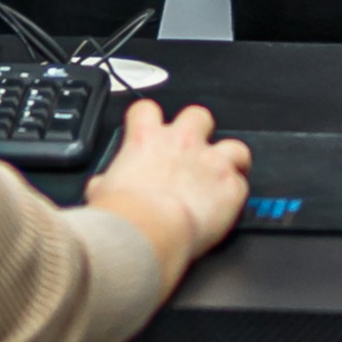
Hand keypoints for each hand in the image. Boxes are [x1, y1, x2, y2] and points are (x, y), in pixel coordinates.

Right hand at [82, 100, 254, 287]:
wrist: (150, 232)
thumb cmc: (124, 215)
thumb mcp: (100, 192)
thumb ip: (105, 182)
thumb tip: (99, 187)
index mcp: (146, 139)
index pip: (147, 110)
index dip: (149, 119)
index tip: (150, 130)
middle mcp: (182, 143)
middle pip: (198, 116)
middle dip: (198, 131)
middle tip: (192, 152)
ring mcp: (210, 162)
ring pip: (234, 146)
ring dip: (231, 160)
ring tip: (223, 176)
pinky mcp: (230, 187)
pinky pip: (242, 184)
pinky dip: (235, 195)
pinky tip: (227, 207)